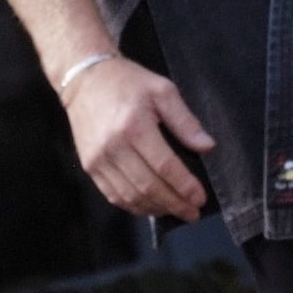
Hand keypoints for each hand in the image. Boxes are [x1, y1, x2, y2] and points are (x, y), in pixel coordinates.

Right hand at [65, 59, 215, 221]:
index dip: (185, 186)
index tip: (200, 198)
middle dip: (174, 204)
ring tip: (174, 210)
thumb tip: (207, 147)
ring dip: (155, 209)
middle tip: (192, 213)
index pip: (165, 166)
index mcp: (135, 126)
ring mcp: (98, 160)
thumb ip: (185, 120)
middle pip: (148, 187)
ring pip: (130, 196)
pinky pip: (113, 195)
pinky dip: (134, 206)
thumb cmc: (127, 81)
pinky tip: (150, 206)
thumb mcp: (162, 90)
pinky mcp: (89, 166)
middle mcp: (114, 147)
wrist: (84, 79)